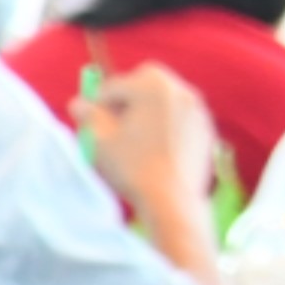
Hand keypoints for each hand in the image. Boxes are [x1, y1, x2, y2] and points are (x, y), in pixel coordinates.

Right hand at [82, 58, 220, 227]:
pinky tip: (154, 152)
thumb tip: (79, 103)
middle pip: (146, 84)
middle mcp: (180, 90)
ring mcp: (197, 110)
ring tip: (134, 141)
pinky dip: (166, 128)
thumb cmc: (132, 166)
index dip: (98, 102)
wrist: (173, 200)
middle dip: (128, 99)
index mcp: (153, 85)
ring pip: (164, 102)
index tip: (90, 119)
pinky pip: (180, 120)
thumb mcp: (99, 139)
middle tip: (114, 124)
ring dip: (148, 113)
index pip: (116, 85)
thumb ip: (87, 115)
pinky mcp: (206, 130)